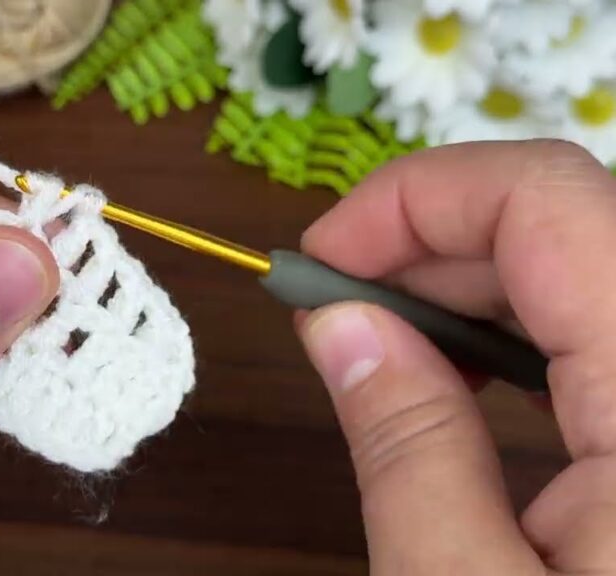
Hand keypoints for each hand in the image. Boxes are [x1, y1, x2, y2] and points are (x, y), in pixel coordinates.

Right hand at [298, 140, 615, 573]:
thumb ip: (405, 439)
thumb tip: (337, 320)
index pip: (547, 199)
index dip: (416, 198)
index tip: (319, 262)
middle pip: (572, 222)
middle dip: (431, 244)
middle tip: (331, 311)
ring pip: (591, 270)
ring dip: (474, 287)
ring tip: (384, 347)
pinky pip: (607, 336)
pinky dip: (525, 336)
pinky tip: (465, 384)